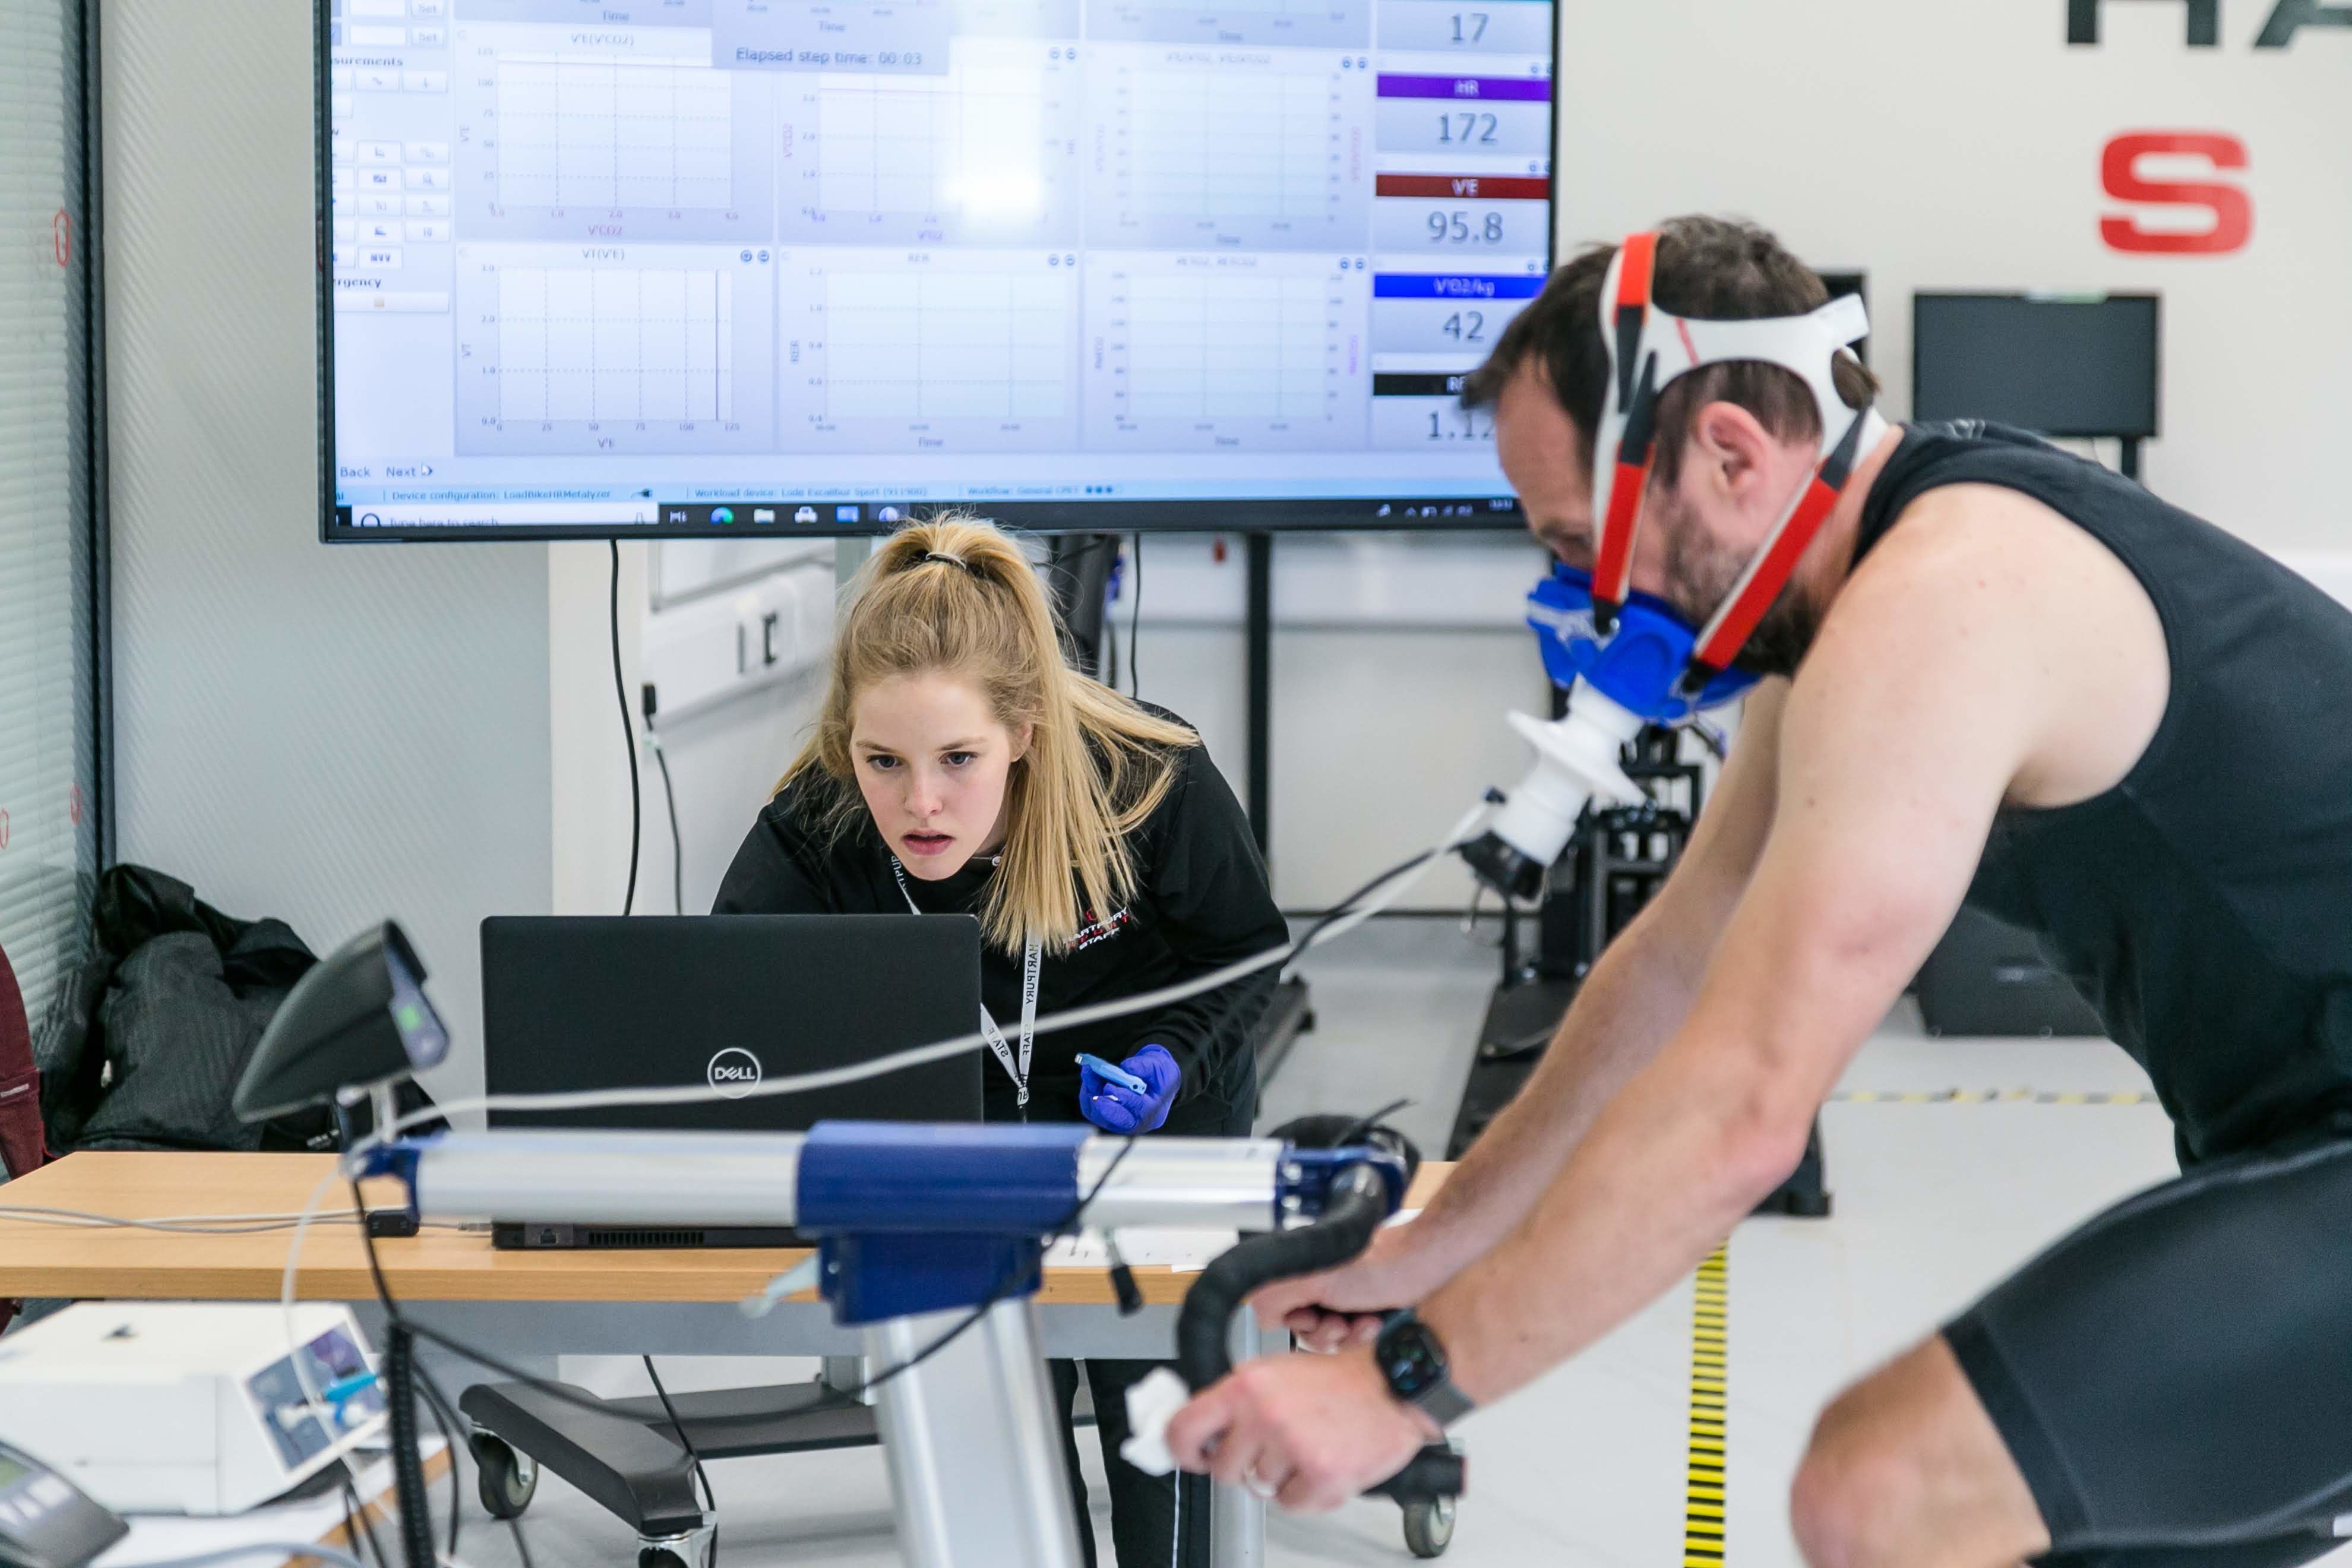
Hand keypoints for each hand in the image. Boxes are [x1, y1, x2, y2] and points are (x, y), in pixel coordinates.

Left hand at [1081, 1045, 1178, 1133]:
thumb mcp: (1159, 1065)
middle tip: (1090, 1084)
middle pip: (1116, 1119)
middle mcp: (1137, 1122)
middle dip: (1102, 1102)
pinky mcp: (1108, 1118)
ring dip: (1090, 1092)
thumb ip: (1145, 1066)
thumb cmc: (1158, 1075)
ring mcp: (1121, 1122)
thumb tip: (1126, 1067)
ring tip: (1088, 1072)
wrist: (1155, 1080)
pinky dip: (1087, 1093)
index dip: (1124, 1098)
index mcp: (1154, 1111)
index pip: (1139, 1108)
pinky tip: (1089, 1078)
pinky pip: (1092, 1111)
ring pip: (1099, 1115)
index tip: (1109, 1086)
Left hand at [1164, 1346, 1437, 1512]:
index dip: (1183, 1450)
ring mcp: (1292, 1447)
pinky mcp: (1321, 1475)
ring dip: (1282, 1477)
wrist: (1393, 1385)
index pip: (1183, 1428)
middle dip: (1244, 1465)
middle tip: (1272, 1449)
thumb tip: (1201, 1432)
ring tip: (1308, 1448)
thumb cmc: (1337, 1380)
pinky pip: (1291, 1504)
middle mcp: (1264, 1415)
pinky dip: (1307, 1493)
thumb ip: (1236, 1402)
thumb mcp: (1274, 1373)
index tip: (1194, 1456)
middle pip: (1223, 1469)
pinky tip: (1323, 1464)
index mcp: (1246, 1386)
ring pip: (1260, 1487)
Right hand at [1252, 1220, 1427, 1351]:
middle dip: (1325, 1332)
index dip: (1296, 1322)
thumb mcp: (1315, 1280)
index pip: (1276, 1315)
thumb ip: (1274, 1297)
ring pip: (1330, 1337)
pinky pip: (1352, 1338)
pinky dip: (1364, 1334)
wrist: (1422, 1264)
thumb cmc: (1378, 1263)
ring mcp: (1340, 1298)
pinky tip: (1376, 1322)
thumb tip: (1260, 1317)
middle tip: (1341, 1320)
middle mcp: (1317, 1285)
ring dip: (1349, 1335)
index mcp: (1299, 1272)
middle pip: (1304, 1330)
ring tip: (1365, 1320)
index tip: (1312, 1316)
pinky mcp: (1362, 1310)